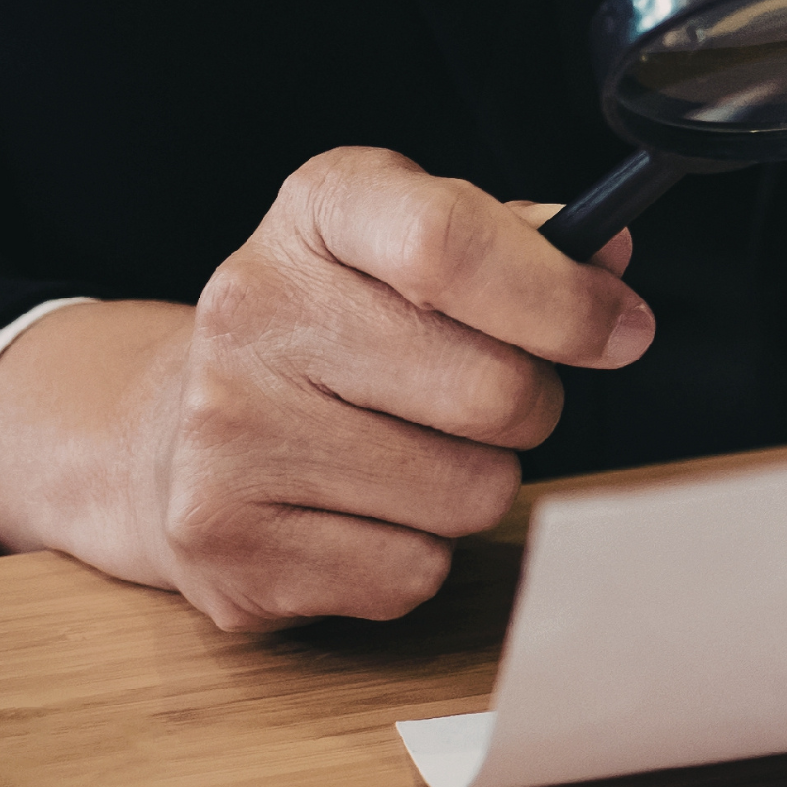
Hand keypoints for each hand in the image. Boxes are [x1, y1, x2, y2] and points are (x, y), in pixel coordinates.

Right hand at [0, 147, 652, 630]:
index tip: (620, 331)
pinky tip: (355, 513)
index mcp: (315, 213)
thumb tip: (610, 261)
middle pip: (492, 390)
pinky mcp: (226, 543)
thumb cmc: (333, 334)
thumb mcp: (412, 251)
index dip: (563, 299)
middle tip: (479, 400)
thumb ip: (521, 246)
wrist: (166, 436)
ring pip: (470, 493)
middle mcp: (250, 312)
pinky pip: (412, 573)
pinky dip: (413, 556)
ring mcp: (225, 434)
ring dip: (472, 485)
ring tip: (403, 453)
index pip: (450, 243)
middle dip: (527, 407)